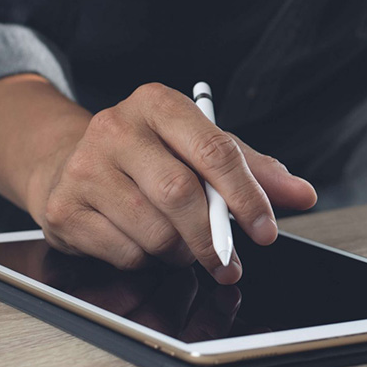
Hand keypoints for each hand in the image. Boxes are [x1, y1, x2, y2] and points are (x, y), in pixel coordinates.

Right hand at [26, 82, 316, 283]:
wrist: (67, 164)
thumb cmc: (149, 156)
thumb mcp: (202, 149)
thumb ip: (254, 171)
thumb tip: (301, 194)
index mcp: (158, 104)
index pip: (214, 149)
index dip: (246, 195)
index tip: (266, 231)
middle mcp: (116, 128)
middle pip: (180, 194)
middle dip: (213, 238)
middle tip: (228, 262)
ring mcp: (84, 168)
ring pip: (154, 231)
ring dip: (179, 251)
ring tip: (178, 242)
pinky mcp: (65, 209)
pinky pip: (125, 253)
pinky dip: (146, 260)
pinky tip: (141, 241)